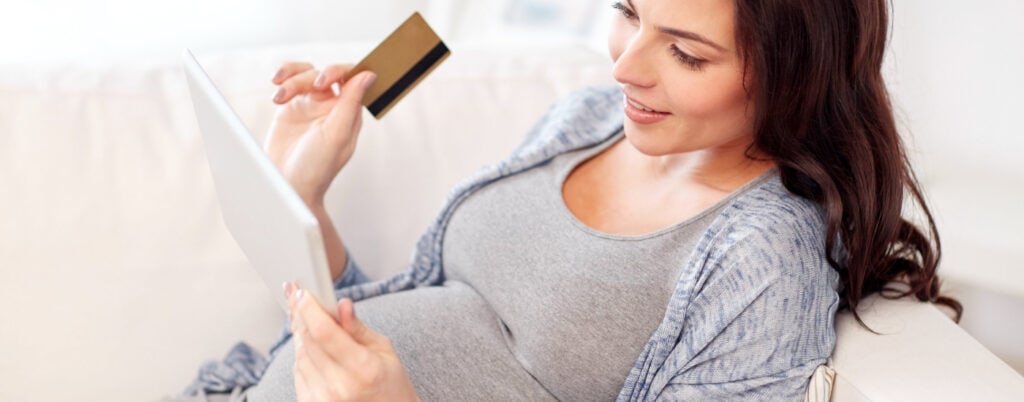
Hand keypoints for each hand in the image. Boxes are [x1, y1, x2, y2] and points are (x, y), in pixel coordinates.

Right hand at [266, 63, 376, 206]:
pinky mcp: (291, 107)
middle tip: (307, 88)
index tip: (323, 82)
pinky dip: (283, 79)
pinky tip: (276, 89)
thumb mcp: (336, 135)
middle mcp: (332, 106)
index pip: (352, 78)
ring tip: (279, 96)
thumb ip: (351, 103)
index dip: (339, 71)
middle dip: (313, 76)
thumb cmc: (316, 168)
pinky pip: (290, 82)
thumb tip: (369, 75)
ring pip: (306, 74)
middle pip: (326, 72)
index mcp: (349, 112)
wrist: (289, 185)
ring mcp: (311, 105)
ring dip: (292, 79)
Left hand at [284, 283, 419, 401]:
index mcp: (363, 369)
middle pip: (308, 342)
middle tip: (297, 296)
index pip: (325, 333)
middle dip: (301, 315)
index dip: (310, 310)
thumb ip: (358, 328)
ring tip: (306, 319)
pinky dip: (302, 356)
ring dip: (300, 334)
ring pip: (300, 356)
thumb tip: (341, 304)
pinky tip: (310, 346)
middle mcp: (339, 386)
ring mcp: (323, 400)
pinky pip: (298, 373)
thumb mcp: (384, 351)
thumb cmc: (391, 385)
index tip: (302, 292)